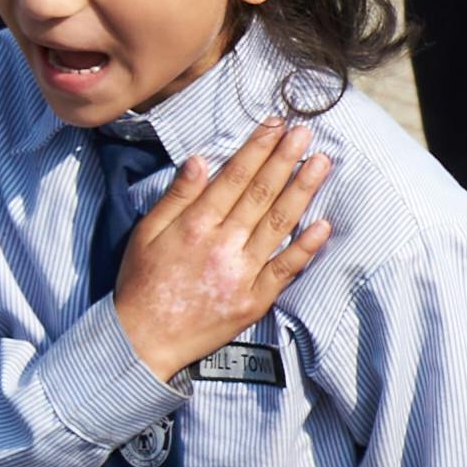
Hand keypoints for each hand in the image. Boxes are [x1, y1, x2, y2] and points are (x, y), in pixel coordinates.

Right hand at [108, 117, 337, 376]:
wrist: (144, 341)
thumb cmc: (142, 284)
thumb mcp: (146, 233)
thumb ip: (177, 197)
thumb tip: (201, 160)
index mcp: (195, 225)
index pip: (235, 178)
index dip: (258, 148)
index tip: (276, 125)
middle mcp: (223, 245)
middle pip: (262, 195)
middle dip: (286, 160)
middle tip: (307, 133)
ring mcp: (242, 274)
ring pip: (279, 225)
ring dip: (303, 191)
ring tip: (322, 163)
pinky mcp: (254, 301)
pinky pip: (285, 270)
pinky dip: (306, 248)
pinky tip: (324, 225)